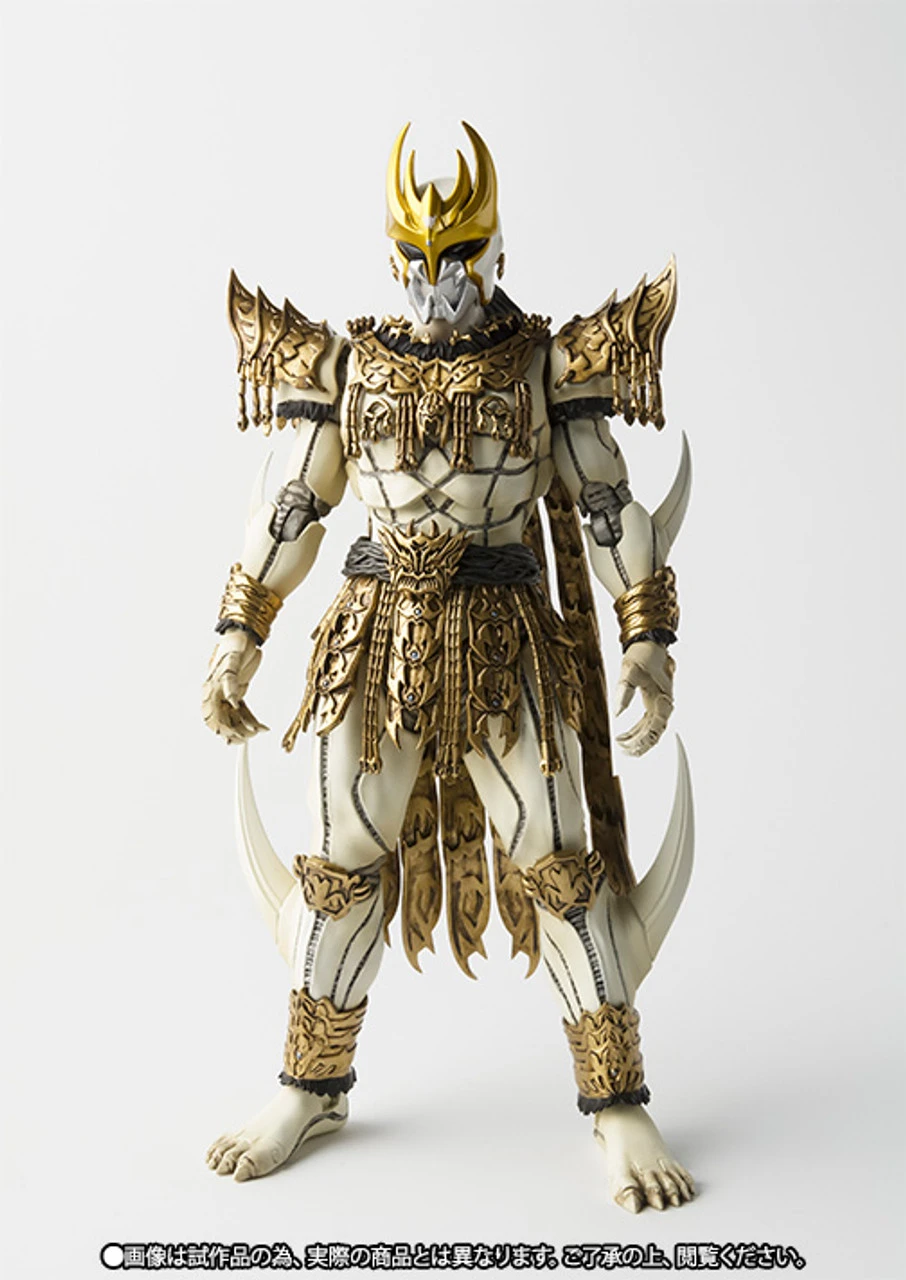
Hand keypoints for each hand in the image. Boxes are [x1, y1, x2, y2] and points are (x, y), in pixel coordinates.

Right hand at [201, 628, 267, 743]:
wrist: (243, 635)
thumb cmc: (234, 645)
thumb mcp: (232, 661)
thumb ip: (230, 682)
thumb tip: (231, 701)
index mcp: (211, 688)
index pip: (213, 716)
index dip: (223, 729)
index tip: (236, 736)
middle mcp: (218, 694)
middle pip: (223, 721)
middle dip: (235, 732)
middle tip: (249, 737)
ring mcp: (228, 694)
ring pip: (234, 719)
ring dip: (246, 728)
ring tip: (259, 731)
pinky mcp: (239, 692)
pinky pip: (243, 712)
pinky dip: (252, 721)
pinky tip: (261, 726)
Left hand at [614, 639, 674, 756]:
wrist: (651, 643)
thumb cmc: (644, 655)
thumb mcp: (630, 671)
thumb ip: (624, 691)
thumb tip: (616, 712)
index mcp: (662, 700)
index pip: (654, 730)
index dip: (640, 742)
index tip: (626, 747)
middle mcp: (664, 705)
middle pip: (654, 734)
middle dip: (639, 745)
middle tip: (622, 752)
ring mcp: (660, 704)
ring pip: (651, 730)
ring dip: (638, 740)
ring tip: (622, 746)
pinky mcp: (655, 702)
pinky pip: (648, 723)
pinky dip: (638, 731)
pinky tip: (627, 736)